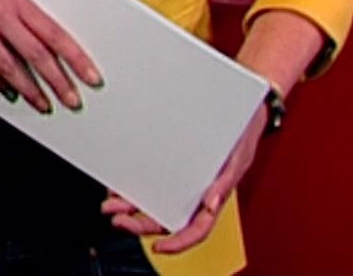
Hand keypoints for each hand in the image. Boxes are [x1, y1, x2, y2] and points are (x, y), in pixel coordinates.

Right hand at [0, 0, 101, 113]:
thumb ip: (24, 21)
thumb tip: (54, 53)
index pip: (55, 32)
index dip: (76, 57)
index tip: (91, 77)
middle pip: (37, 54)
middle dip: (59, 82)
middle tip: (72, 100)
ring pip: (12, 68)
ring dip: (31, 91)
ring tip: (43, 104)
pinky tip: (9, 92)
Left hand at [101, 103, 265, 251]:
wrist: (240, 106)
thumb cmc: (242, 133)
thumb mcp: (238, 156)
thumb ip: (226, 182)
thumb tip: (211, 205)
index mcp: (213, 198)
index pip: (196, 229)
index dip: (178, 243)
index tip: (159, 247)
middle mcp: (193, 193)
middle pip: (166, 219)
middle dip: (139, 224)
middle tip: (117, 219)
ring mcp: (179, 180)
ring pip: (152, 202)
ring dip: (130, 207)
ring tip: (110, 203)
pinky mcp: (167, 163)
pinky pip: (147, 180)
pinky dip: (131, 185)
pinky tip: (117, 184)